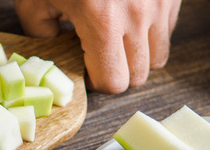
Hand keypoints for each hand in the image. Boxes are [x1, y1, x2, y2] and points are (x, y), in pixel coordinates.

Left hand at [14, 0, 181, 93]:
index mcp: (102, 22)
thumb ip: (41, 35)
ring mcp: (160, 3)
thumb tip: (55, 51)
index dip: (95, 80)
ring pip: (159, 56)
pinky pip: (168, 29)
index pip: (113, 82)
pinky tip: (128, 16)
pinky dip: (150, 31)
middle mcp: (138, 15)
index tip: (84, 66)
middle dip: (117, 71)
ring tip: (115, 38)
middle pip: (139, 76)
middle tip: (97, 54)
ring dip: (137, 55)